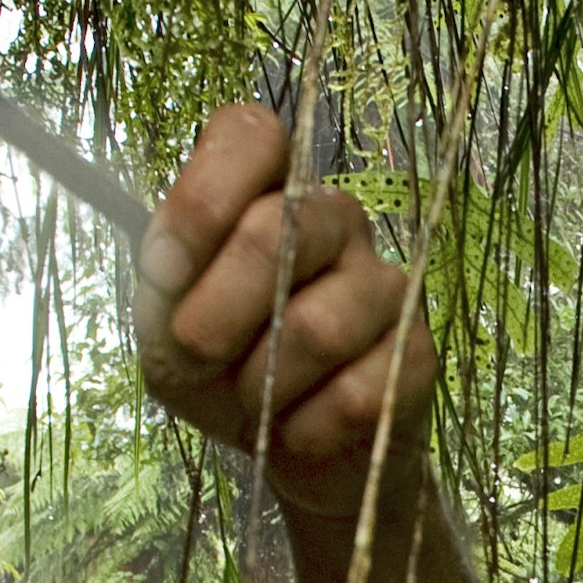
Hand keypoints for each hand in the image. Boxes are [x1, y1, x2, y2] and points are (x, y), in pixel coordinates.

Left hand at [134, 100, 437, 516]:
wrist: (290, 448)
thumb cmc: (221, 368)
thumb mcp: (166, 327)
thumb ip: (165, 288)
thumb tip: (170, 266)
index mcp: (268, 191)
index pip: (251, 134)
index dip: (202, 199)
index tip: (165, 269)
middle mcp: (333, 218)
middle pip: (276, 232)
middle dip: (216, 314)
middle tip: (196, 355)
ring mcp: (383, 282)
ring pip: (318, 327)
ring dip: (264, 384)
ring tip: (257, 400)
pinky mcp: (417, 353)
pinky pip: (357, 394)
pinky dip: (307, 428)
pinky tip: (300, 428)